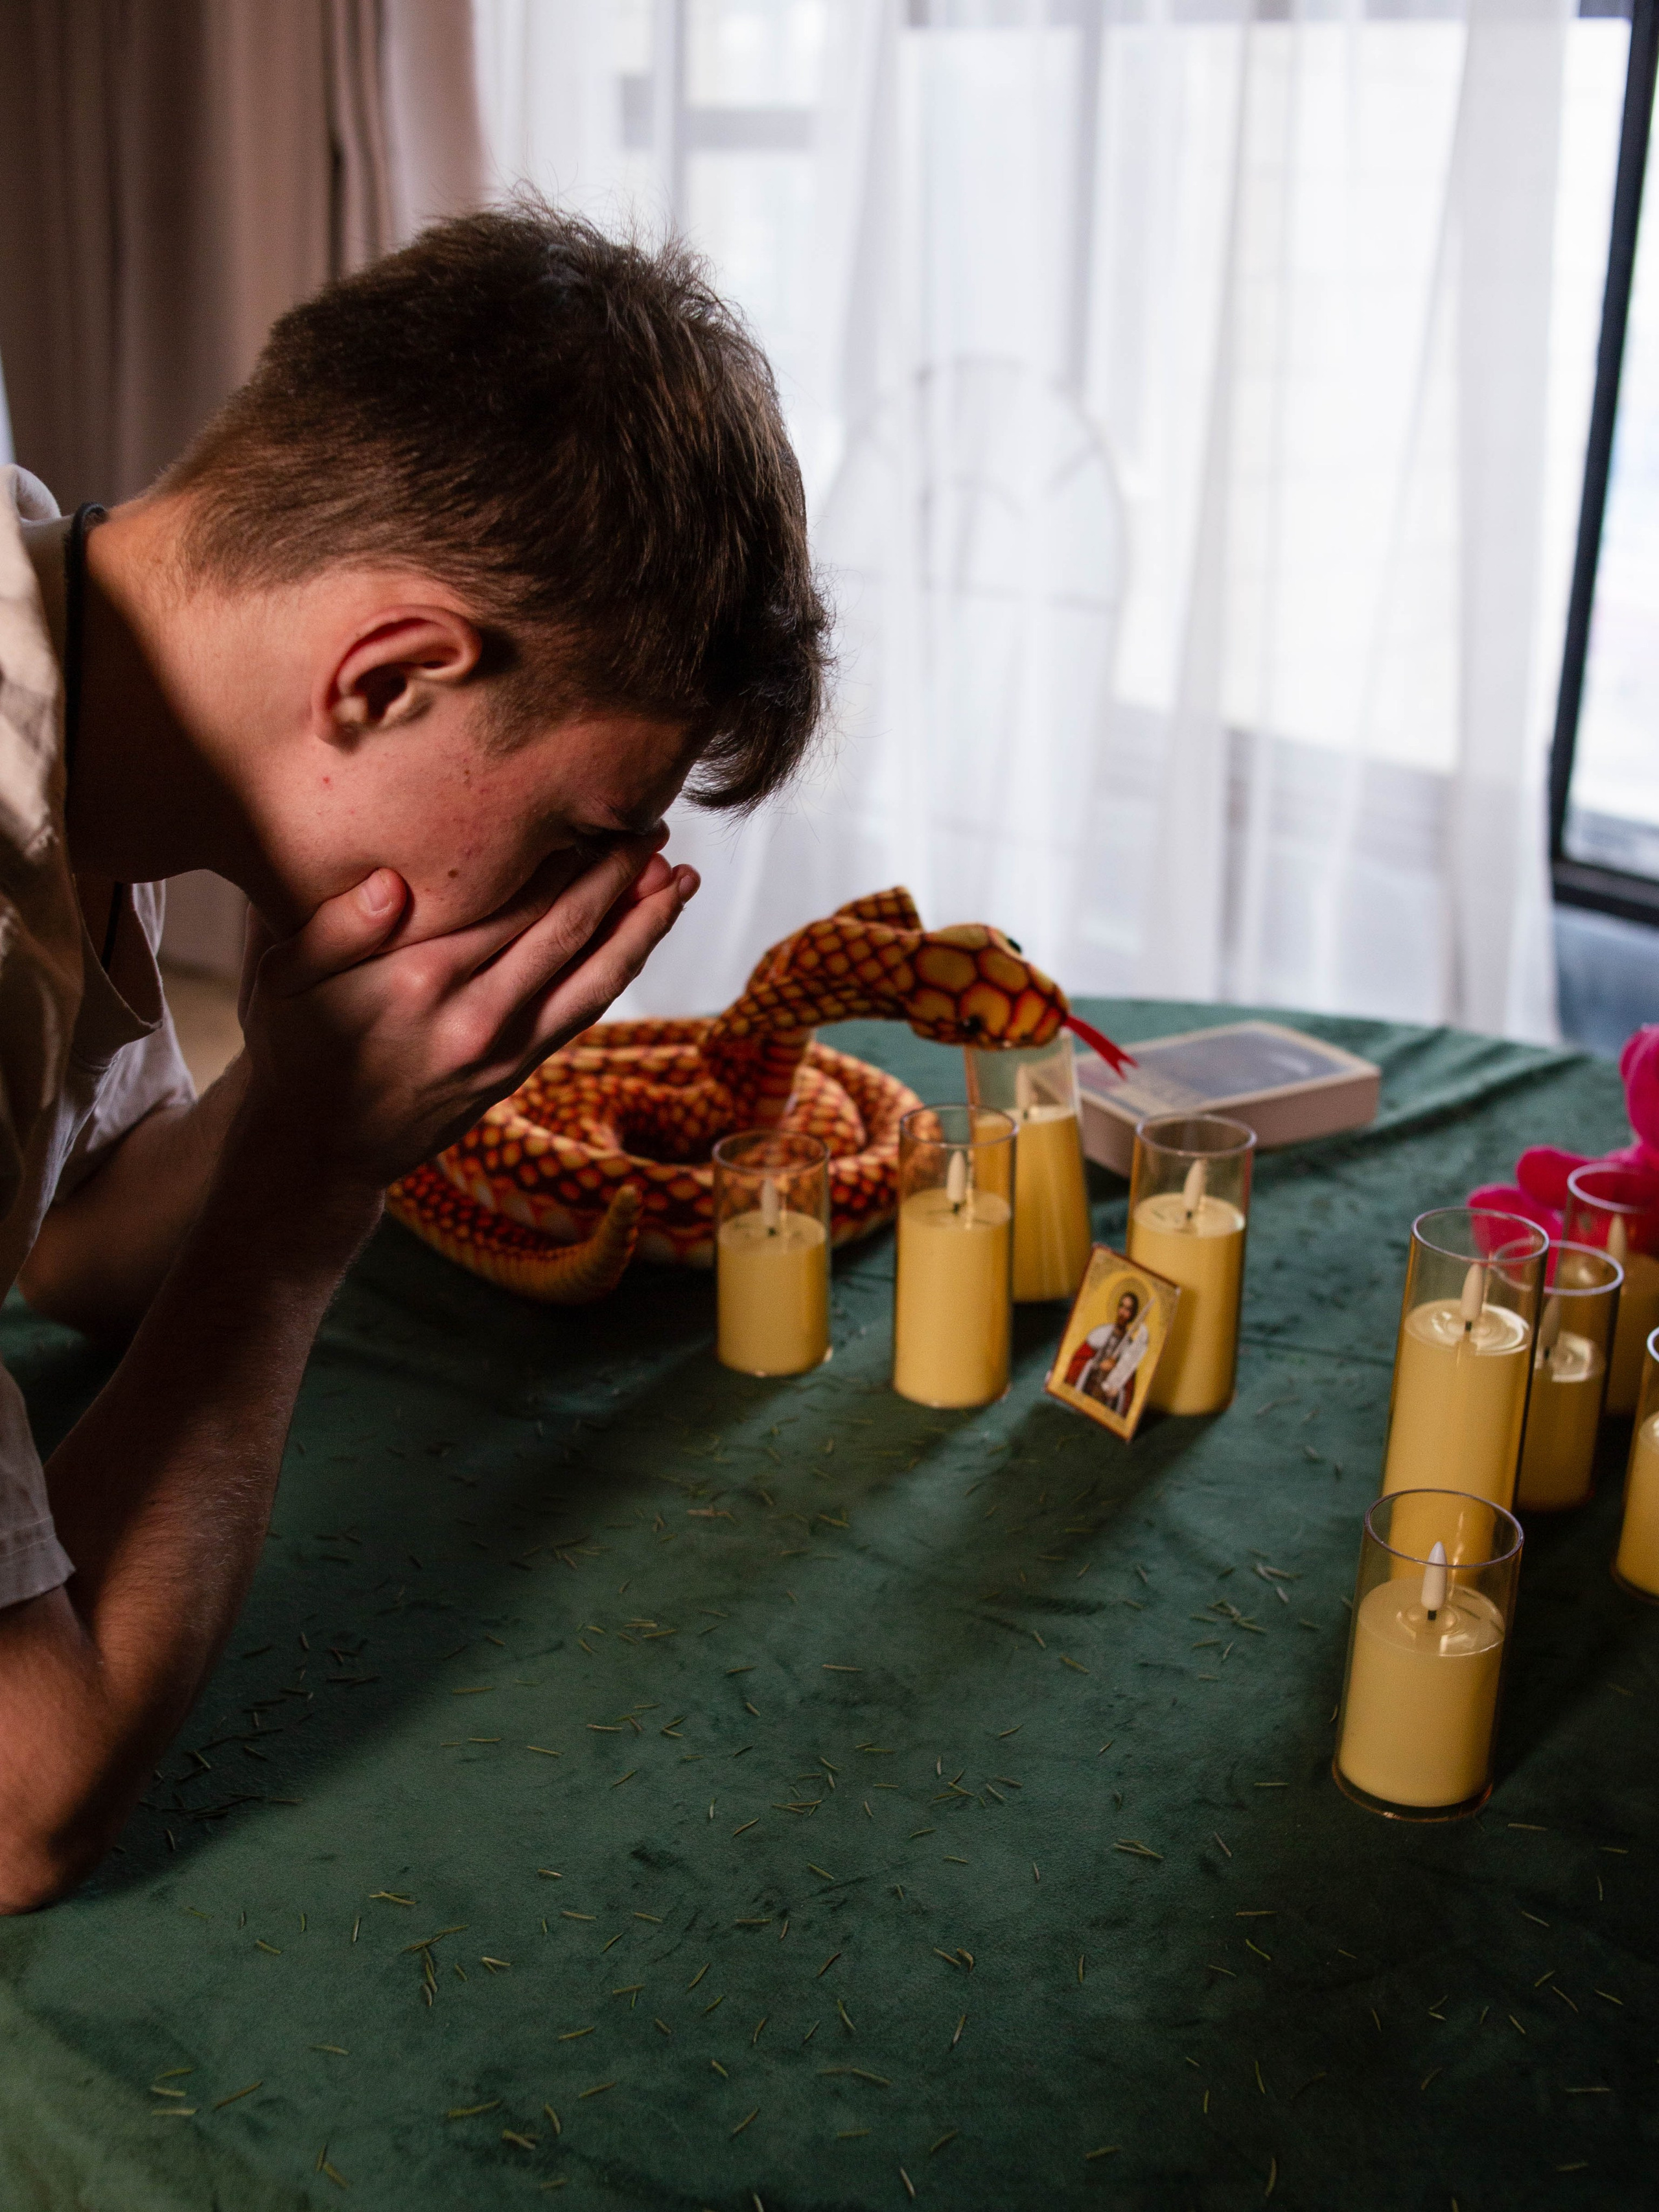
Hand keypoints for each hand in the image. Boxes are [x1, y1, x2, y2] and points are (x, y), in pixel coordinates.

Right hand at [233, 838, 698, 1192]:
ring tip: (679, 879)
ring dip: (643, 926)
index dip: (562, 855)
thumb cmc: (295, 1047)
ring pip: (594, 976)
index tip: (594, 809)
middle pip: (567, 930)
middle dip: (617, 876)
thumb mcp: (282, 981)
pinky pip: (584, 1012)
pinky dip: (622, 969)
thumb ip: (333, 926)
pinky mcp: (517, 1072)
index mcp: (419, 978)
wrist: (316, 1149)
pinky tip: (644, 936)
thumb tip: (392, 880)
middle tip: (653, 826)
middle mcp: (475, 1014)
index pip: (510, 900)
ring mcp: (504, 1048)